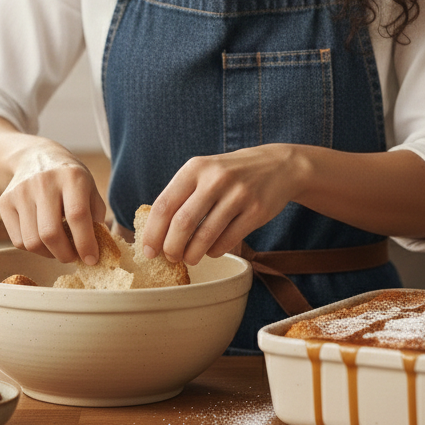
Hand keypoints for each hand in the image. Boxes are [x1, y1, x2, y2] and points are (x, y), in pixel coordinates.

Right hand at [0, 142, 106, 265]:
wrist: (35, 157)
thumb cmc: (69, 179)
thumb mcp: (90, 188)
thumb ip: (96, 217)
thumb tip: (98, 249)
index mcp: (72, 177)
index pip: (77, 216)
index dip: (85, 243)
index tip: (92, 259)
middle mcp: (44, 182)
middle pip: (50, 233)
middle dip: (65, 255)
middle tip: (73, 257)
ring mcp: (21, 191)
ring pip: (32, 242)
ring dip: (49, 254)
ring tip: (59, 248)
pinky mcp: (5, 202)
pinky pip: (18, 241)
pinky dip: (34, 249)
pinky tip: (43, 239)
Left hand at [140, 145, 296, 265]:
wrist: (277, 166)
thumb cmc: (230, 174)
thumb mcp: (204, 171)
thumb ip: (181, 195)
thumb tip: (155, 233)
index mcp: (195, 168)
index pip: (164, 204)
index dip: (152, 233)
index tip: (147, 251)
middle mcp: (215, 179)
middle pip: (182, 223)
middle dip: (171, 248)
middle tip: (170, 257)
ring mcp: (237, 195)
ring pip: (205, 237)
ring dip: (192, 254)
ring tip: (189, 258)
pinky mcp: (255, 211)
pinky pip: (227, 241)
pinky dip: (214, 251)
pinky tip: (212, 250)